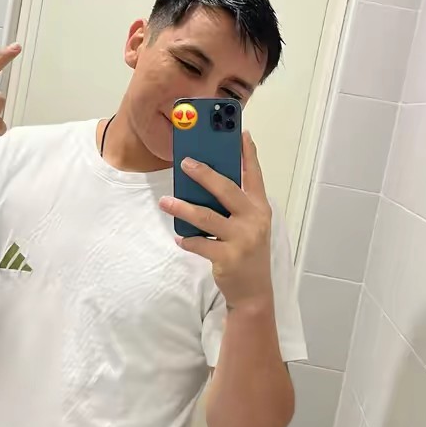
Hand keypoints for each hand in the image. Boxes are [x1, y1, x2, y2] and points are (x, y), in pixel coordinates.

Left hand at [159, 131, 272, 309]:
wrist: (253, 292)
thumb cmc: (248, 252)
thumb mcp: (250, 225)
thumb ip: (236, 205)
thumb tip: (207, 181)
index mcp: (260, 208)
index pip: (255, 175)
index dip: (249, 154)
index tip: (241, 134)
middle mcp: (254, 220)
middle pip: (226, 190)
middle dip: (204, 174)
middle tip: (185, 163)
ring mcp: (242, 239)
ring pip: (206, 217)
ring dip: (183, 207)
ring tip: (165, 201)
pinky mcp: (228, 258)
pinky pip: (199, 244)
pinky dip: (187, 240)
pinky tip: (179, 238)